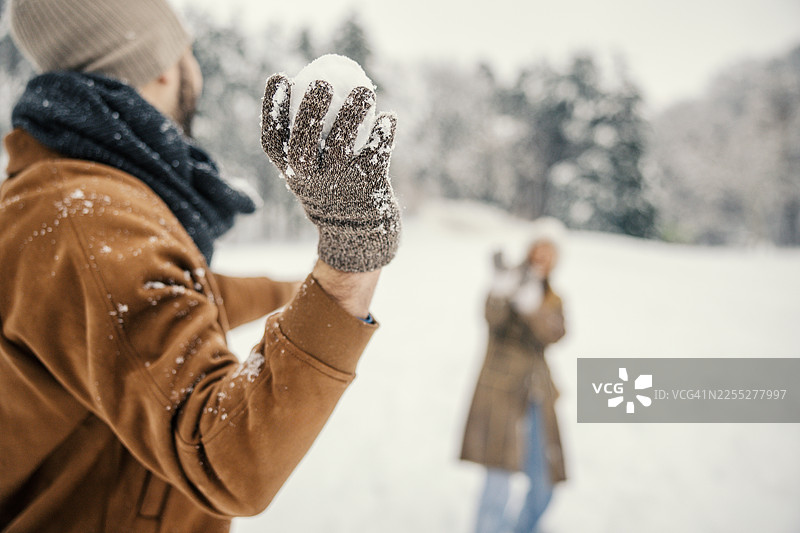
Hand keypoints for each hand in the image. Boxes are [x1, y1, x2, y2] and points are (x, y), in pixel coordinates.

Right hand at [261, 74, 399, 272]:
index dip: (272, 107)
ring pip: (341, 145)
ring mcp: (339, 182)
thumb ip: (306, 139)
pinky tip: (388, 118)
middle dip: (309, 111)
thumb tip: (309, 84)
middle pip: (302, 144)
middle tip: (322, 83)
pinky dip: (384, 134)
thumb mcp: (309, 172)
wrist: (359, 233)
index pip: (272, 140)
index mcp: (292, 171)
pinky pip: (376, 153)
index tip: (280, 76)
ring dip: (352, 113)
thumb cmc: (331, 188)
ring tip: (364, 90)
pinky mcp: (369, 185)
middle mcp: (311, 178)